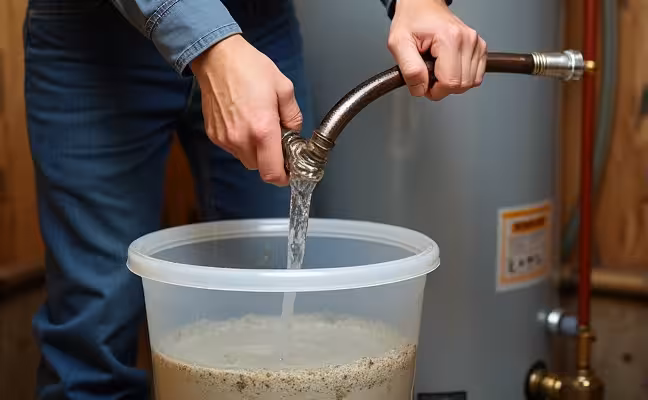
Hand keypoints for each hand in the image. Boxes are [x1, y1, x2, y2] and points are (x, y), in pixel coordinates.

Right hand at [192, 34, 301, 185]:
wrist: (217, 57)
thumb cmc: (248, 68)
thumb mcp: (284, 88)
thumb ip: (293, 116)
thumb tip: (294, 132)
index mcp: (262, 130)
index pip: (273, 173)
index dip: (284, 177)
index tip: (291, 171)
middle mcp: (241, 138)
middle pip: (261, 168)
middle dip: (272, 160)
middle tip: (278, 141)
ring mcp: (225, 138)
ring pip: (247, 160)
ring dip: (257, 152)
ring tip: (260, 126)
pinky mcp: (215, 135)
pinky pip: (233, 149)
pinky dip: (243, 143)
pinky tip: (245, 122)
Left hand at [387, 0, 486, 100]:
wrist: (422, 5)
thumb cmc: (411, 20)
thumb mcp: (398, 44)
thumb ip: (410, 70)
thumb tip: (421, 90)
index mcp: (449, 39)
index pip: (450, 82)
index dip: (434, 91)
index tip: (423, 83)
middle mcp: (467, 40)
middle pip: (461, 85)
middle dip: (442, 88)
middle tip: (428, 76)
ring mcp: (476, 43)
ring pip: (470, 83)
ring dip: (452, 83)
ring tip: (437, 69)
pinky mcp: (480, 48)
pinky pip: (475, 77)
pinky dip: (461, 78)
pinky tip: (448, 68)